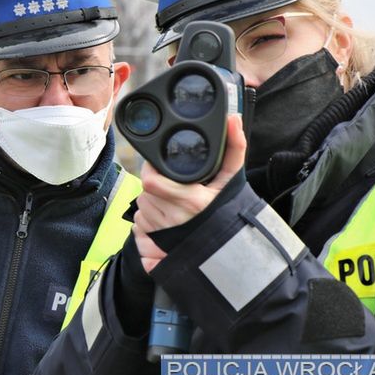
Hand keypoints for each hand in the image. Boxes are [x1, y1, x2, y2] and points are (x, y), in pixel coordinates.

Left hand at [134, 115, 245, 272]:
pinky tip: (169, 222)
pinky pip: (141, 224)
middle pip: (146, 191)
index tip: (162, 169)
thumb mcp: (231, 182)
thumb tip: (234, 119)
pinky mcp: (149, 245)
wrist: (226, 255)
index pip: (150, 179)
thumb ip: (234, 148)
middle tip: (175, 189)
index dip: (152, 171)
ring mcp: (158, 233)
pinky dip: (150, 220)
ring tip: (175, 207)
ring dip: (153, 203)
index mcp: (188, 200)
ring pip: (143, 206)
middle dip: (156, 186)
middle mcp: (171, 218)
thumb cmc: (227, 215)